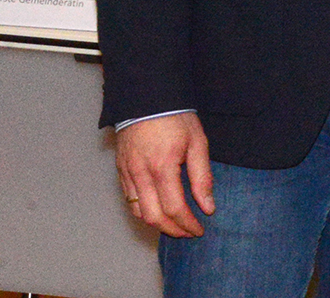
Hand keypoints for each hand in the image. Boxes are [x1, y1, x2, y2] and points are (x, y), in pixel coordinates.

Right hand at [115, 112, 213, 236]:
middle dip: (173, 230)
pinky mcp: (120, 170)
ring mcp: (127, 173)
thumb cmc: (175, 117)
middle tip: (188, 232)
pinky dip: (143, 211)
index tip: (199, 229)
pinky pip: (129, 199)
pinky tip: (158, 210)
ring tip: (175, 224)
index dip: (188, 224)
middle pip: (153, 217)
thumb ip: (202, 177)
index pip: (175, 209)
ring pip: (138, 212)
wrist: (147, 96)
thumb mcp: (197, 143)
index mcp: (163, 167)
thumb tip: (208, 206)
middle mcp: (141, 174)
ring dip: (157, 224)